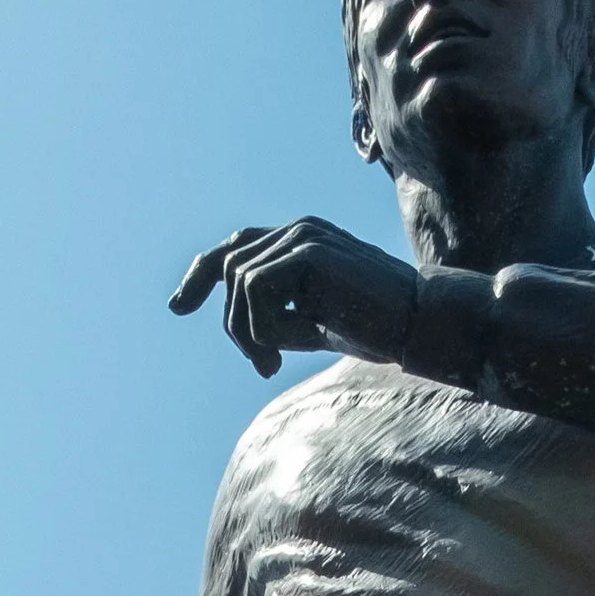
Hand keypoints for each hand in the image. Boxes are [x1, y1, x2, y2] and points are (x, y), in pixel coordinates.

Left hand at [171, 220, 419, 378]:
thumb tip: (234, 325)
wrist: (416, 322)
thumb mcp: (310, 320)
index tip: (178, 307)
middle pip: (229, 270)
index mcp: (298, 241)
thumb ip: (273, 312)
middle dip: (234, 326)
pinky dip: (266, 327)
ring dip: (251, 332)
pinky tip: (298, 342)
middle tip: (265, 366)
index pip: (234, 248)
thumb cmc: (371, 327)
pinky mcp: (308, 251)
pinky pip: (255, 291)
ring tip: (279, 359)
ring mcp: (302, 235)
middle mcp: (297, 230)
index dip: (200, 275)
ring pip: (238, 282)